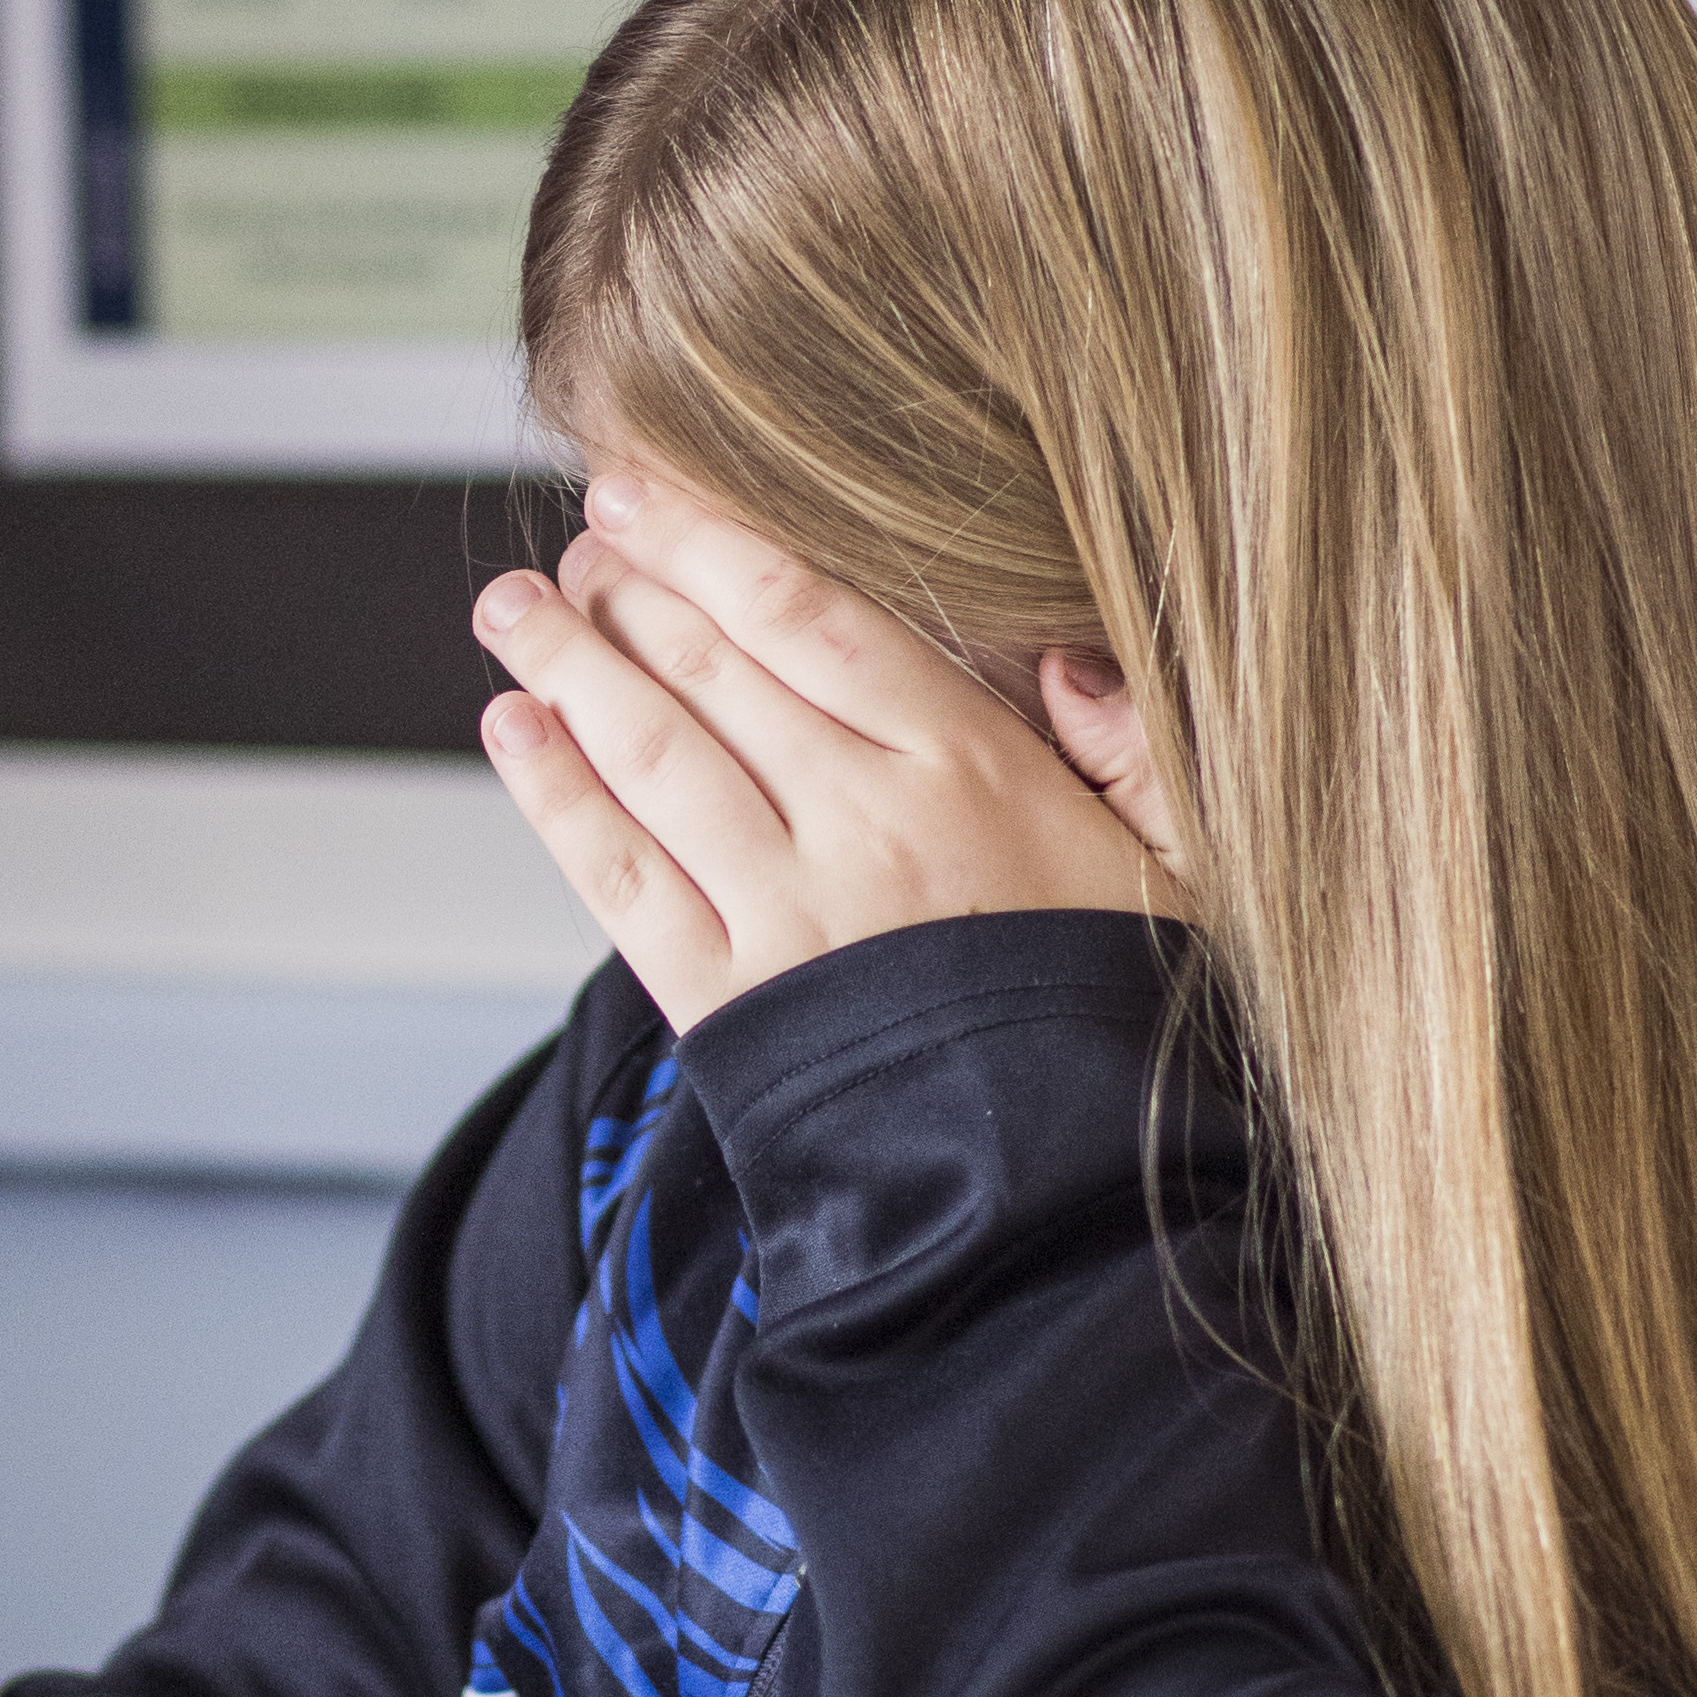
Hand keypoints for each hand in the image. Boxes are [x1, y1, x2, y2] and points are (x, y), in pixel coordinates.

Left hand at [472, 462, 1186, 1038]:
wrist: (1063, 1203)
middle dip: (625, 589)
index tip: (644, 493)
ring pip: (650, 752)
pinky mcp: (724, 1001)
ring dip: (567, 666)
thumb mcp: (1183, 871)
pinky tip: (512, 728)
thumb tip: (1064, 652)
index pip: (811, 615)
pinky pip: (615, 874)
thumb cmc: (1121, 1030)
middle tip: (574, 544)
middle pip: (712, 667)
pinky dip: (553, 794)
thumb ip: (1130, 748)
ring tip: (514, 609)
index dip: (709, 541)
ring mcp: (786, 912)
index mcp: (974, 769)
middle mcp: (865, 823)